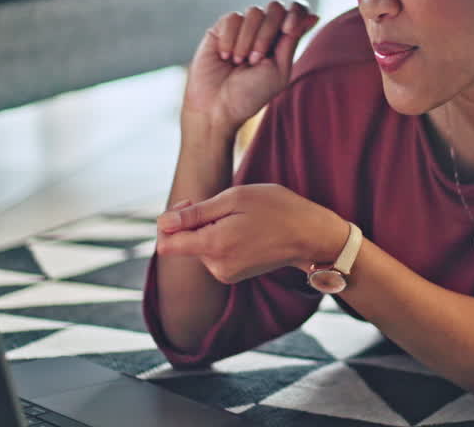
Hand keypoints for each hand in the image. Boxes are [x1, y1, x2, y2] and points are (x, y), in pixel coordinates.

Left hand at [155, 184, 348, 283]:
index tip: (190, 203)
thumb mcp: (235, 199)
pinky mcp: (234, 275)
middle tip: (222, 203)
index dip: (169, 221)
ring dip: (210, 229)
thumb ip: (195, 214)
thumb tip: (163, 223)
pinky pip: (214, 254)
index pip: (165, 244)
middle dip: (194, 221)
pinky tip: (244, 229)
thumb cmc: (276, 209)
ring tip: (239, 217)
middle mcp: (216, 267)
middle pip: (183, 244)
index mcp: (214, 246)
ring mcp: (226, 274)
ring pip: (199, 247)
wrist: (310, 235)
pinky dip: (220, 239)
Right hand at [181, 0, 320, 132]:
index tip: (288, 29)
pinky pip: (232, 18)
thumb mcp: (279, 71)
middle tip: (255, 60)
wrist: (217, 105)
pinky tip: (225, 56)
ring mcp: (243, 28)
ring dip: (247, 40)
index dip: (296, 12)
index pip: (296, 10)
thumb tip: (314, 15)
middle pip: (275, 7)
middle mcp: (264, 30)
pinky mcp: (221, 28)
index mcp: (283, 40)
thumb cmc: (251, 94)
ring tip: (239, 62)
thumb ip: (292, 41)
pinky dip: (230, 39)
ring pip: (254, 12)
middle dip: (267, 34)